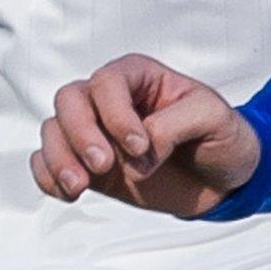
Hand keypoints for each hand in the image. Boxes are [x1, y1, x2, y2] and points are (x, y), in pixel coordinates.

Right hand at [32, 54, 259, 218]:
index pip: (108, 82)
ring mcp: (96, 132)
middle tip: (104, 166)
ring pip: (53, 130)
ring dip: (60, 159)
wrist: (223, 179)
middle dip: (80, 134)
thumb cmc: (222, 137)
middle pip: (70, 100)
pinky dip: (49, 177)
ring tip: (81, 187)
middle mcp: (112, 100)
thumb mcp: (215, 118)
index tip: (140, 146)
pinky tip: (70, 193)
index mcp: (142, 77)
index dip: (115, 114)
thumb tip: (134, 154)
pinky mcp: (87, 164)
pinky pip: (47, 162)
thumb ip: (174, 124)